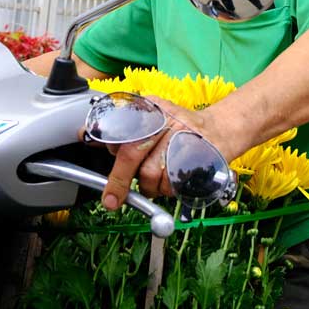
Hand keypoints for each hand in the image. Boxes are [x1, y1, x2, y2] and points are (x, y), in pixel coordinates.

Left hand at [92, 97, 221, 209]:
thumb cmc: (181, 129)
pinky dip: (168, 189)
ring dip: (151, 186)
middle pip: (132, 153)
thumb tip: (86, 135)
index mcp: (151, 108)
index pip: (120, 126)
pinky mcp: (196, 156)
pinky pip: (171, 184)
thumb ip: (124, 129)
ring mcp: (182, 137)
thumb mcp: (155, 118)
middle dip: (118, 182)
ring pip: (151, 174)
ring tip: (158, 179)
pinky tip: (173, 179)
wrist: (222, 128)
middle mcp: (165, 119)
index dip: (106, 144)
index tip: (90, 149)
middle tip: (111, 200)